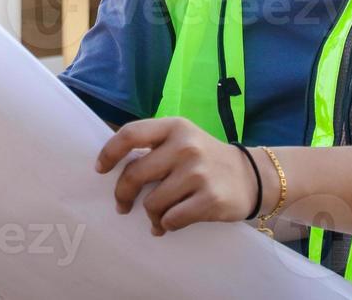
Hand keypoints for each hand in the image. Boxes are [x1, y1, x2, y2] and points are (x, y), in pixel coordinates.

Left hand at [94, 117, 256, 235]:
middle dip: (122, 194)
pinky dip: (166, 225)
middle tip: (122, 205)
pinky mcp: (210, 199)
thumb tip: (113, 165)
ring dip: (150, 215)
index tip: (101, 170)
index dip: (109, 153)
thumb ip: (153, 146)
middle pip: (135, 174)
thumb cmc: (204, 158)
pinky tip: (170, 223)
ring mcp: (198, 173)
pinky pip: (171, 219)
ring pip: (152, 202)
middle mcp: (185, 146)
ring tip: (156, 217)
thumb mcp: (182, 139)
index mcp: (174, 127)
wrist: (250, 176)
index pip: (130, 134)